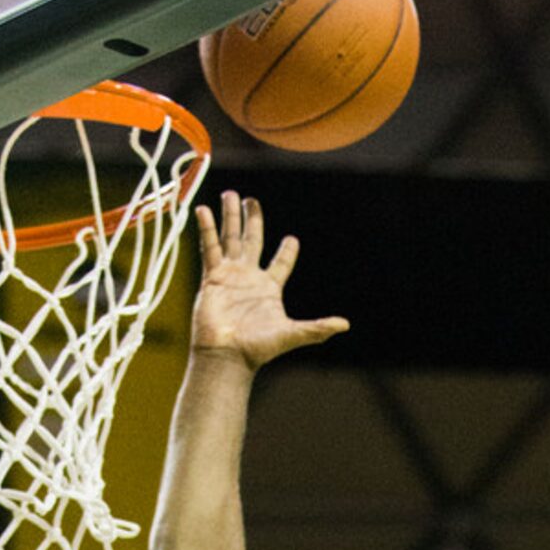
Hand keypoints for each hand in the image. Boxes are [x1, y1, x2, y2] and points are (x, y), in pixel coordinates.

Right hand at [192, 192, 348, 368]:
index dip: (287, 252)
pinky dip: (207, 228)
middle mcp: (249, 277)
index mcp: (269, 288)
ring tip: (230, 195)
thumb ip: (317, 328)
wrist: (227, 355)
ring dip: (230, 217)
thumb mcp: (292, 334)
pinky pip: (210, 247)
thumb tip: (345, 325)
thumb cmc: (258, 348)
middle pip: (252, 240)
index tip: (292, 239)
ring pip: (231, 238)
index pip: (281, 263)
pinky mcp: (213, 277)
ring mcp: (230, 275)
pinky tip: (203, 210)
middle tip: (250, 200)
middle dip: (252, 220)